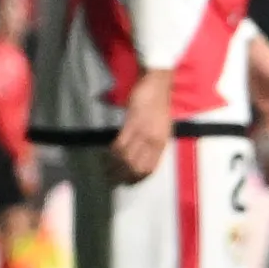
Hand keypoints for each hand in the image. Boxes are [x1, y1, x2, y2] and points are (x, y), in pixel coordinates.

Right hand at [113, 67, 173, 183]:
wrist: (157, 85)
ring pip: (126, 158)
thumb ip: (153, 143)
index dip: (137, 179)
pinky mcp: (132, 124)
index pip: (150, 168)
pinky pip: (119, 144)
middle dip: (122, 175)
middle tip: (111, 179)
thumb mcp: (161, 128)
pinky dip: (111, 153)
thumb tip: (141, 157)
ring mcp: (143, 133)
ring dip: (114, 166)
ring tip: (105, 170)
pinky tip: (107, 155)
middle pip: (136, 167)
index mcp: (162, 143)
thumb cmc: (159, 106)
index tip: (127, 183)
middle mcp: (154, 141)